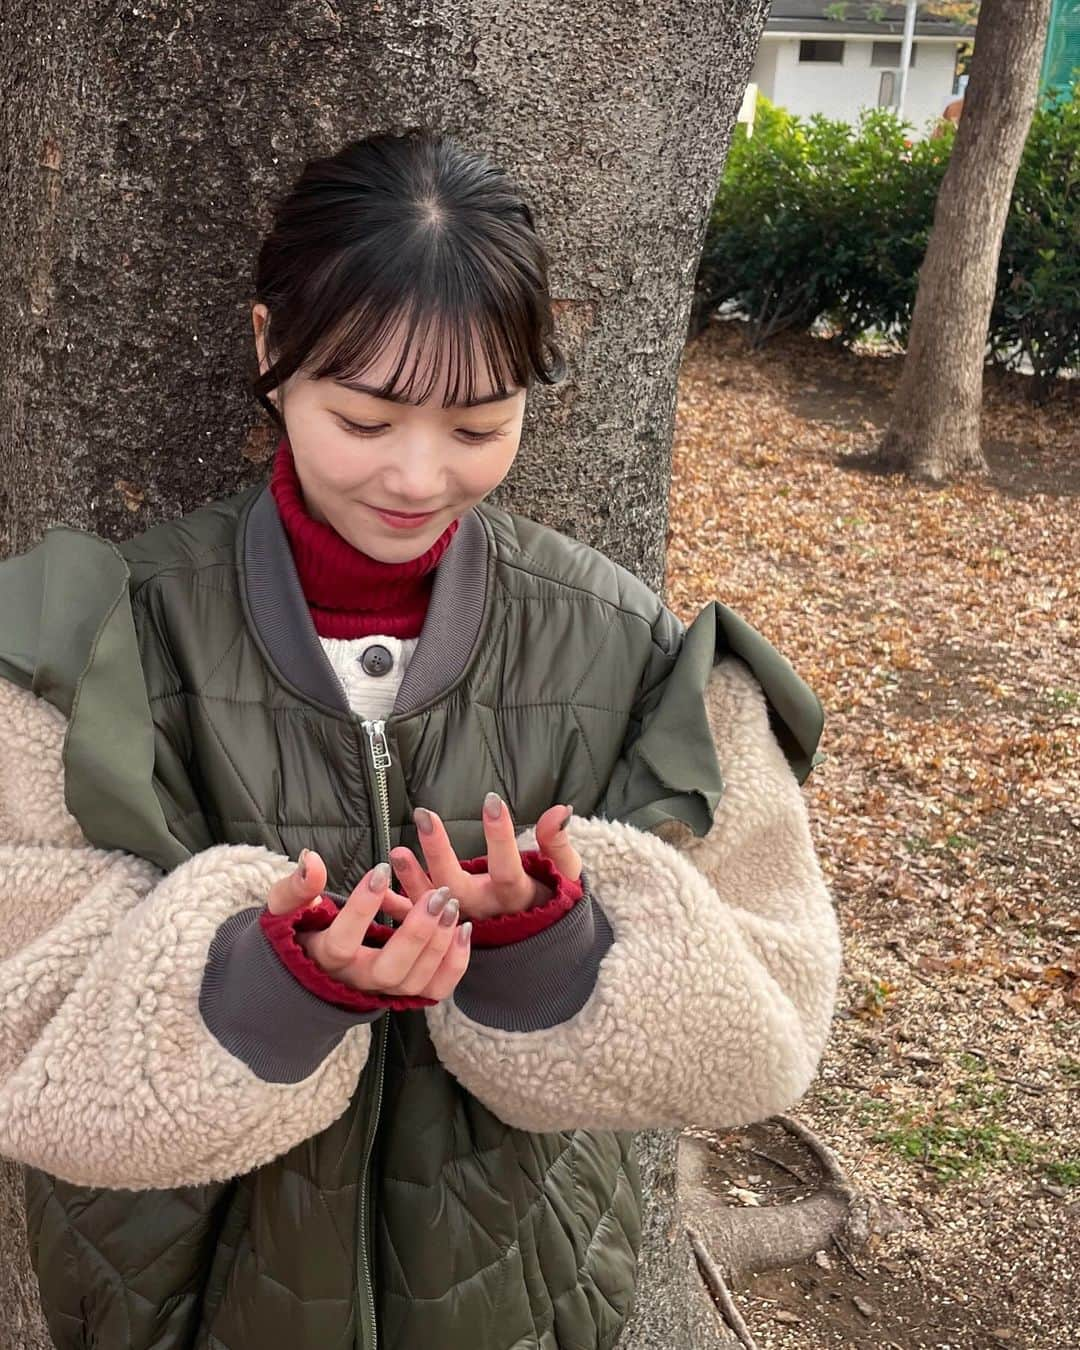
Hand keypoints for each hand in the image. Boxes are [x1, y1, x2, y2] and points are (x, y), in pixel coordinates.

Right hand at [266, 850, 470, 999]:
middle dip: (416, 933)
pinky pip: (435, 989)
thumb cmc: (300, 928)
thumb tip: (312, 861)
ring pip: (415, 981)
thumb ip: (297, 887)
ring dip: (438, 944)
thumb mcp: (288, 905)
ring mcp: (384, 990)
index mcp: (324, 959)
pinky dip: (455, 964)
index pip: (342, 943)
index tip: (380, 870)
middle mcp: (356, 981)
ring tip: (451, 904)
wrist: (311, 966)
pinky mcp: (407, 992)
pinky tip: (465, 929)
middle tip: (437, 894)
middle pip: (388, 970)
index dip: (361, 909)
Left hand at [387, 794, 582, 921]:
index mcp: (516, 896)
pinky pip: (415, 920)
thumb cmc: (550, 899)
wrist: (536, 943)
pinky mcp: (442, 929)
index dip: (500, 836)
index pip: (508, 866)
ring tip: (395, 851)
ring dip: (412, 878)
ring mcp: (461, 921)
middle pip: (459, 886)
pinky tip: (377, 885)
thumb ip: (557, 843)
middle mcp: (485, 912)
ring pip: (432, 903)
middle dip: (439, 852)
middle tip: (425, 815)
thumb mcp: (563, 873)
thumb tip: (560, 810)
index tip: (491, 800)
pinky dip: (394, 905)